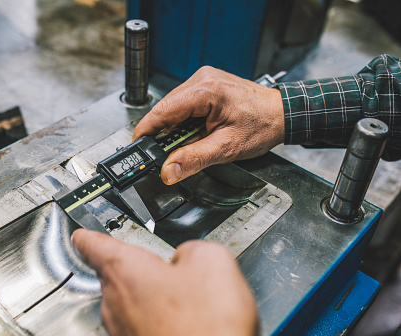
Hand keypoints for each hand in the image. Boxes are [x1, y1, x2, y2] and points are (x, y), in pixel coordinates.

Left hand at [72, 229, 257, 335]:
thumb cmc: (203, 328)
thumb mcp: (211, 262)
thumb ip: (192, 249)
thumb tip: (188, 257)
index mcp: (124, 270)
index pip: (91, 243)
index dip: (90, 234)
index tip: (83, 233)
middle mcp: (114, 303)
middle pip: (119, 275)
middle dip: (144, 271)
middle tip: (172, 271)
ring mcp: (122, 332)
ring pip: (133, 303)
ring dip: (155, 299)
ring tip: (189, 305)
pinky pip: (145, 327)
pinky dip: (163, 324)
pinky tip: (190, 327)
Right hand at [133, 66, 283, 184]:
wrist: (283, 113)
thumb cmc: (262, 125)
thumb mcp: (226, 148)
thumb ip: (194, 159)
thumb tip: (168, 171)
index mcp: (206, 90)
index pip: (163, 110)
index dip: (146, 130)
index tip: (137, 146)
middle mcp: (202, 79)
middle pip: (166, 109)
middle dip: (163, 133)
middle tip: (166, 154)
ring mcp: (204, 80)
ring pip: (174, 108)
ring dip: (175, 128)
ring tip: (191, 142)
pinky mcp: (207, 85)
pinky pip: (185, 105)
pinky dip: (185, 121)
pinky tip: (196, 132)